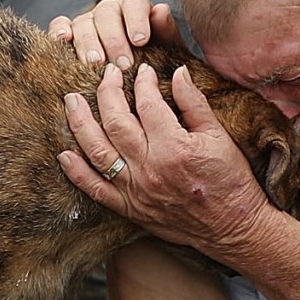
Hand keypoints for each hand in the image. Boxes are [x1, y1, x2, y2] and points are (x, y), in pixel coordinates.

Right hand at [49, 0, 174, 70]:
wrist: (133, 80)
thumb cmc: (153, 62)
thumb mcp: (166, 49)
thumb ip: (166, 31)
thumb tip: (161, 10)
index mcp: (135, 8)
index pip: (134, 4)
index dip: (137, 21)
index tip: (141, 41)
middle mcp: (109, 11)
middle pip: (106, 14)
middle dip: (114, 39)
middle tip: (122, 64)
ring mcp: (87, 21)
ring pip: (83, 22)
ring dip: (88, 43)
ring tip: (96, 63)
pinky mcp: (68, 33)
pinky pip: (59, 25)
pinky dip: (58, 30)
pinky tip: (63, 40)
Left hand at [60, 63, 267, 257]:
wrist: (234, 228)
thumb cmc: (231, 182)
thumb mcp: (220, 137)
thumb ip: (194, 103)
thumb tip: (179, 72)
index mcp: (174, 147)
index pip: (147, 104)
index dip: (142, 82)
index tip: (142, 71)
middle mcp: (149, 168)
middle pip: (115, 122)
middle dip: (107, 92)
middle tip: (107, 73)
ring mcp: (136, 190)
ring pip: (98, 151)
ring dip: (80, 123)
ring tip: (72, 101)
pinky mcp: (130, 209)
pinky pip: (95, 190)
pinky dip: (76, 173)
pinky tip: (64, 154)